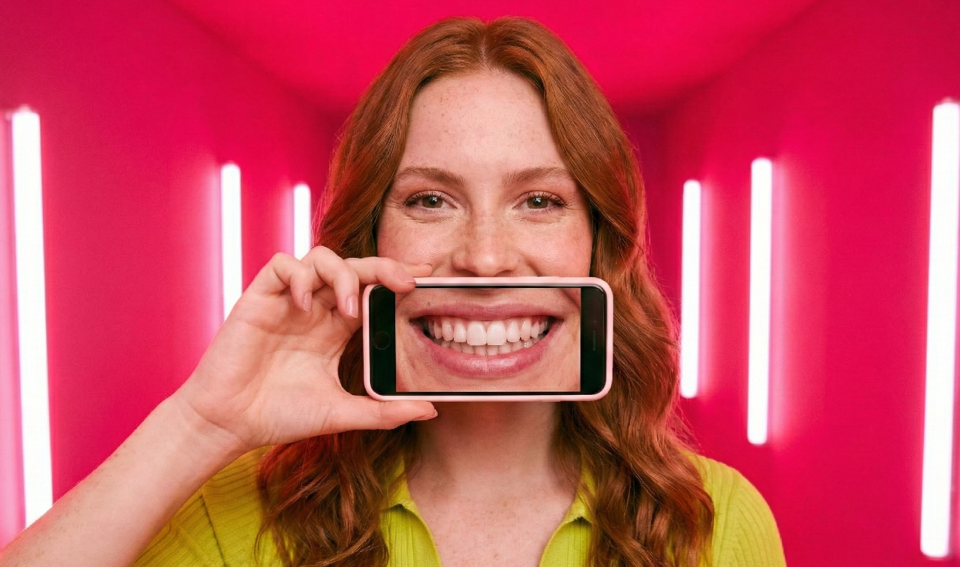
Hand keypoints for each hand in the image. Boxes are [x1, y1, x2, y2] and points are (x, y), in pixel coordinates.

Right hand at [172, 247, 435, 455]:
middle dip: (382, 267)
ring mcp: (287, 302)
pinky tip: (305, 303)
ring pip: (320, 257)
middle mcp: (314, 309)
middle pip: (353, 267)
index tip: (425, 280)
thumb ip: (384, 411)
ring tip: (350, 307)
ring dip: (342, 274)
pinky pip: (282, 265)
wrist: (230, 424)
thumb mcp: (342, 412)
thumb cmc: (280, 416)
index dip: (395, 279)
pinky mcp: (259, 299)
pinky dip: (298, 275)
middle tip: (405, 283)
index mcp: (335, 329)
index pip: (371, 291)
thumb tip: (430, 411)